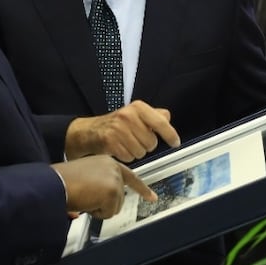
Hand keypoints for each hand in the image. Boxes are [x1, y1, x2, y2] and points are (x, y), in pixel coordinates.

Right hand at [51, 156, 155, 219]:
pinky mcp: (112, 192)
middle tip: (86, 197)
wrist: (54, 182)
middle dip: (104, 204)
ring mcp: (114, 179)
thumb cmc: (61, 180)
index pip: (129, 177)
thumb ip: (98, 185)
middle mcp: (113, 167)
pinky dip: (95, 213)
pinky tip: (85, 202)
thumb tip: (100, 204)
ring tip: (83, 197)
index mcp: (107, 162)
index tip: (152, 198)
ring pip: (114, 207)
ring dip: (98, 208)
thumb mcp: (85, 176)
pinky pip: (107, 213)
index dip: (141, 189)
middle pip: (119, 197)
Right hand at [64, 101, 179, 161]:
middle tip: (136, 139)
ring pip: (141, 152)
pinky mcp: (110, 141)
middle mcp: (128, 115)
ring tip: (127, 144)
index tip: (175, 143)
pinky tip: (120, 149)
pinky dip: (126, 156)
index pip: (161, 122)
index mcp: (138, 107)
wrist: (90, 131)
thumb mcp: (135, 114)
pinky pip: (129, 157)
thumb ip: (153, 116)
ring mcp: (118, 128)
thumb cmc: (116, 124)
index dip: (170, 134)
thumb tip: (167, 118)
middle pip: (152, 142)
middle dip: (146, 145)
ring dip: (136, 152)